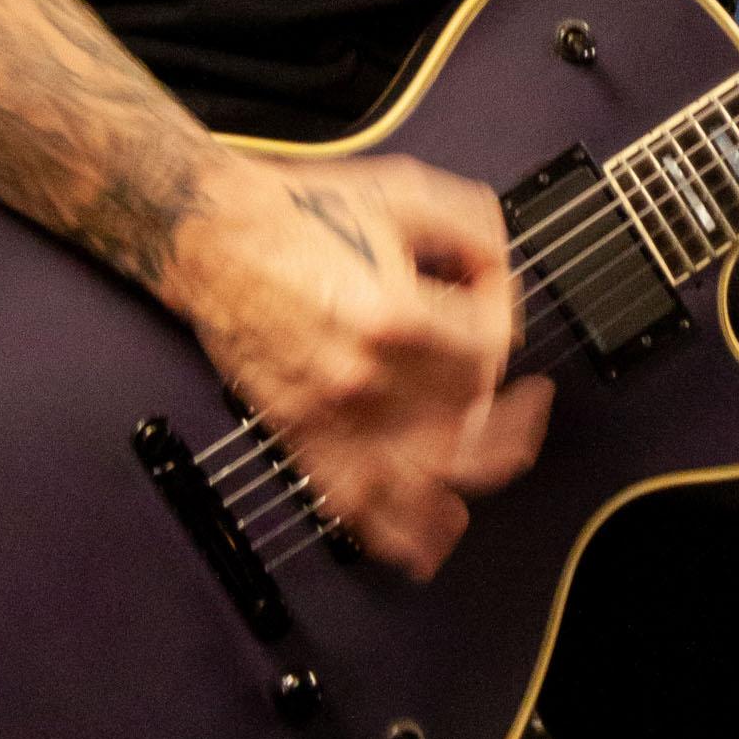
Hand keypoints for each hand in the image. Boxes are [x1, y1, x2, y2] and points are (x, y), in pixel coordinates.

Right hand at [172, 149, 550, 578]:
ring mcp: (329, 413)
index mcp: (394, 315)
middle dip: (504, 408)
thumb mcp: (403, 190)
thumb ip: (473, 225)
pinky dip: (391, 533)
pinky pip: (350, 500)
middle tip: (526, 401)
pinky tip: (422, 548)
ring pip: (419, 480)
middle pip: (466, 419)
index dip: (504, 315)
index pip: (488, 345)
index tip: (490, 297)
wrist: (212, 235)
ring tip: (497, 476)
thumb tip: (500, 267)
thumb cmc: (296, 213)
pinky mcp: (298, 431)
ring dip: (467, 487)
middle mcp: (365, 377)